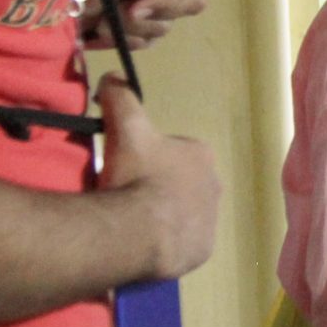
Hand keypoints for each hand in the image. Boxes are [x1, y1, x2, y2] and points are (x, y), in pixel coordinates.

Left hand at [83, 0, 208, 48]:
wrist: (46, 4)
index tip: (137, 5)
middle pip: (190, 3)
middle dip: (148, 13)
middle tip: (121, 11)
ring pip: (164, 26)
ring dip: (127, 26)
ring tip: (101, 17)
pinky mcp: (144, 23)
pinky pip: (148, 40)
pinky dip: (124, 38)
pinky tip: (103, 28)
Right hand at [96, 73, 218, 279]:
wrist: (140, 229)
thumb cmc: (136, 174)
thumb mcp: (126, 127)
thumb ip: (120, 97)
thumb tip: (112, 76)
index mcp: (201, 155)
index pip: (175, 151)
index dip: (150, 158)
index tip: (130, 168)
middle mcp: (214, 185)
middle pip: (181, 183)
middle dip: (160, 187)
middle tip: (130, 195)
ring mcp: (211, 220)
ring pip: (184, 213)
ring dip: (164, 215)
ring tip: (135, 222)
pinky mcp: (203, 250)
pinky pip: (184, 242)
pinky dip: (168, 242)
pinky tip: (145, 243)